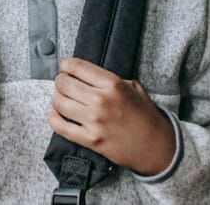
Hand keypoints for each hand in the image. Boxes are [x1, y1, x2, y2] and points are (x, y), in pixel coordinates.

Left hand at [48, 57, 174, 175]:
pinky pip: (60, 126)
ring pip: (59, 102)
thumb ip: (109, 79)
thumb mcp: (133, 87)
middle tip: (63, 83)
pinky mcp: (90, 139)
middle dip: (60, 81)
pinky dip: (53, 118)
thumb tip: (84, 75)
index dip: (66, 65)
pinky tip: (56, 114)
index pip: (76, 67)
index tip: (66, 67)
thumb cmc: (145, 115)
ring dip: (56, 98)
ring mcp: (94, 121)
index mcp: (113, 84)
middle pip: (63, 84)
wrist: (155, 145)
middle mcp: (101, 100)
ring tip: (61, 98)